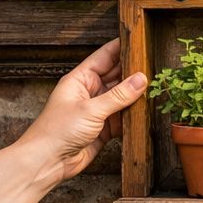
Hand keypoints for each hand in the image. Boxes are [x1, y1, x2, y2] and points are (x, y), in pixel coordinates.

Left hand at [15, 39, 147, 185]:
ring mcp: (97, 110)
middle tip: (154, 67)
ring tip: (155, 89)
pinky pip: (123, 117)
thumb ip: (119, 95)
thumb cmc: (57, 131)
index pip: (104, 57)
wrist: (48, 161)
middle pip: (116, 76)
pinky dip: (134, 116)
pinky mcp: (103, 127)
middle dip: (134, 73)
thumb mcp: (91, 109)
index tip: (138, 41)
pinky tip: (145, 112)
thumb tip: (140, 80)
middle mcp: (89, 92)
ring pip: (122, 97)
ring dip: (136, 96)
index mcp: (80, 80)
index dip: (121, 48)